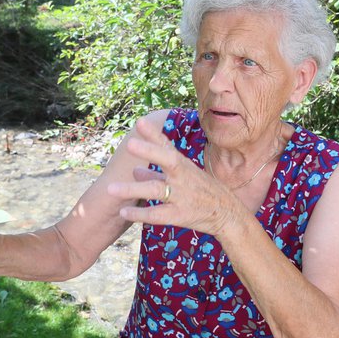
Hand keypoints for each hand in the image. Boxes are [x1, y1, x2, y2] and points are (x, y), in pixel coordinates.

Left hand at [106, 117, 240, 235]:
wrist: (228, 214)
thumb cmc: (203, 192)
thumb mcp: (184, 178)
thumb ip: (156, 174)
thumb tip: (135, 170)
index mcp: (183, 165)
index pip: (167, 146)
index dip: (154, 134)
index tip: (139, 122)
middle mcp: (183, 177)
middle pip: (167, 161)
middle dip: (149, 152)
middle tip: (129, 144)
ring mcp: (182, 196)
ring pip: (156, 190)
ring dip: (133, 188)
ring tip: (110, 188)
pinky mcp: (180, 215)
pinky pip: (157, 215)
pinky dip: (140, 214)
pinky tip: (124, 212)